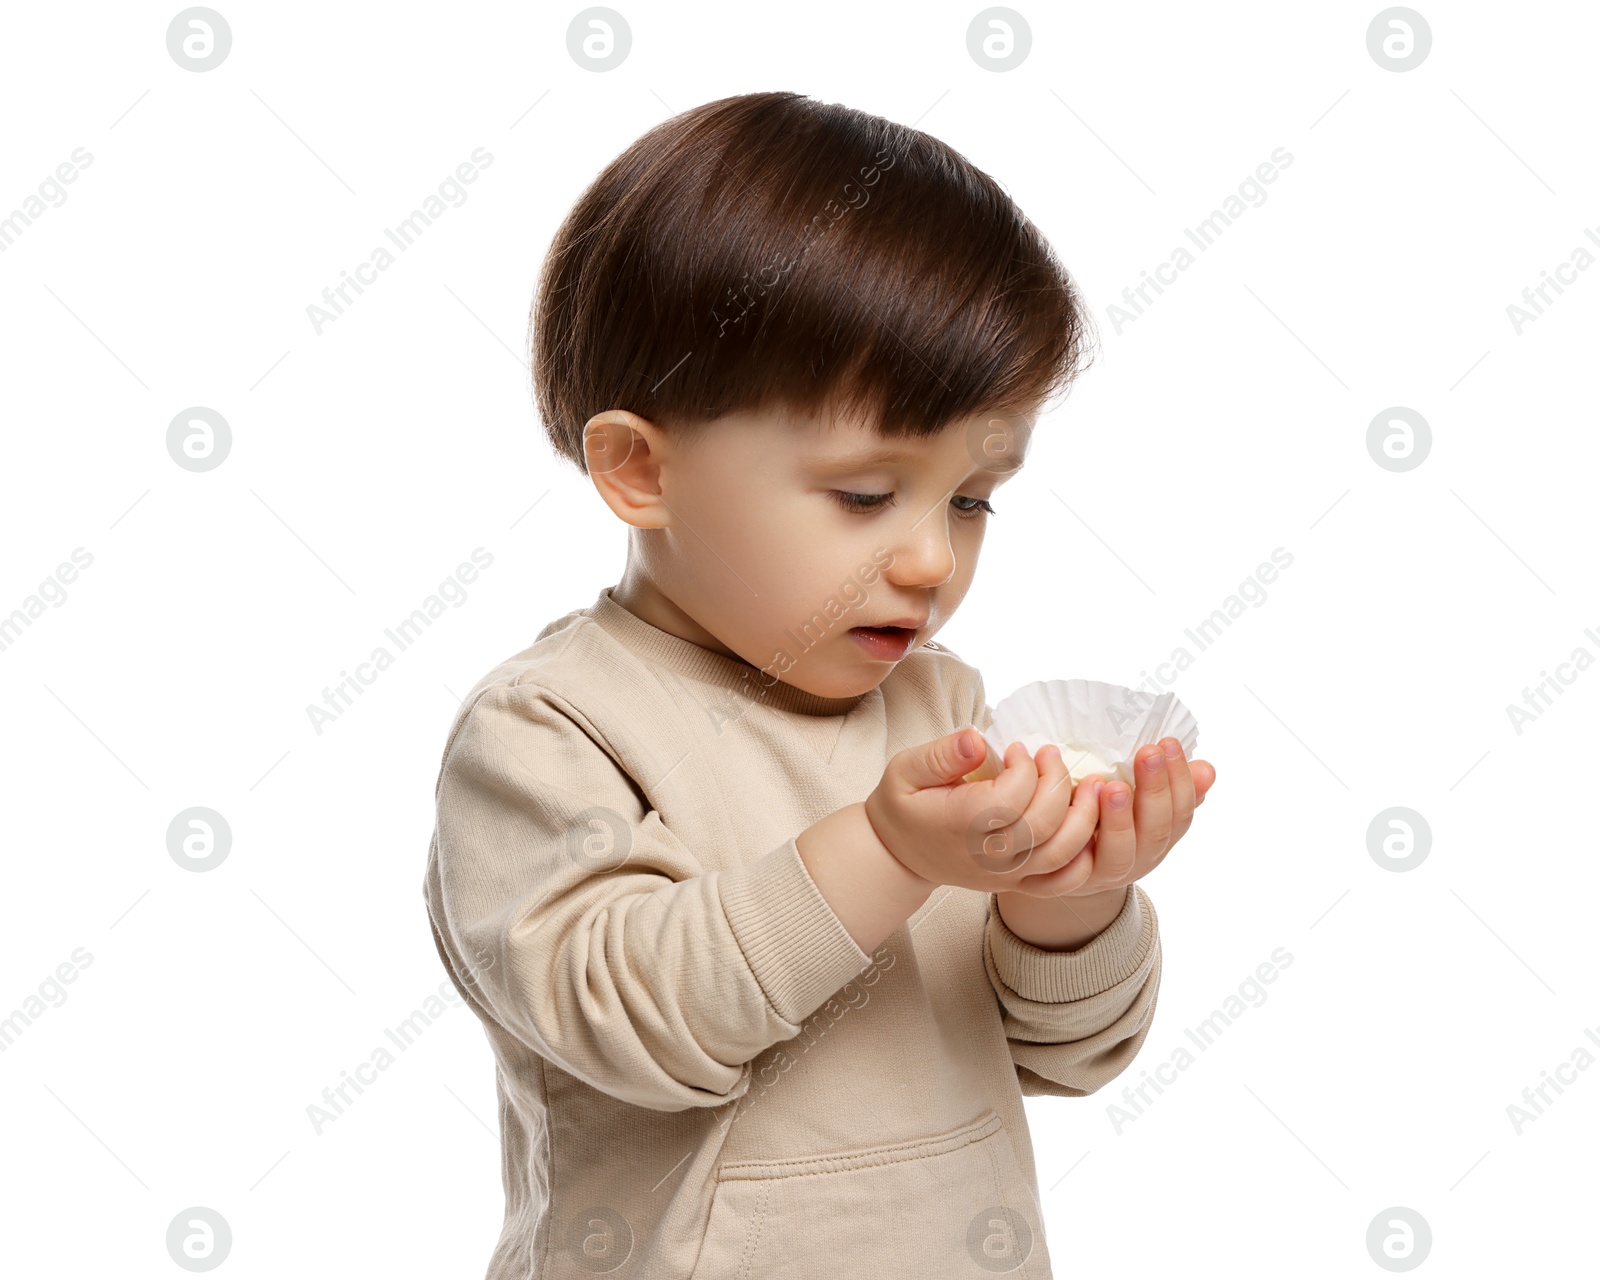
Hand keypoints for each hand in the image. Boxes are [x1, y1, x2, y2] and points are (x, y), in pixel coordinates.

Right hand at [863, 729, 1102, 893]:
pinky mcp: (1017, 883)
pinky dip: (1083, 858)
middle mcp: (986, 856)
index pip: (1011, 798)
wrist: (898, 855)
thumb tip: (977, 739)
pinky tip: (1087, 827)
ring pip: (1062, 853)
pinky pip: (1062, 881)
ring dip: (1085, 816)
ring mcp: (1005, 874)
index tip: (1017, 748)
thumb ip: (941, 754)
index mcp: (959, 825)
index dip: (1025, 768)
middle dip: (1058, 781)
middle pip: (1043, 824)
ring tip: (1089, 784)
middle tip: (1050, 754)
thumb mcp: (905, 769)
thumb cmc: (904, 805)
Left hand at [1002, 736, 1215, 898]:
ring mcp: (1107, 873)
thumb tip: (1207, 768)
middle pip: (1156, 831)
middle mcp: (1140, 860)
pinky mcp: (1072, 879)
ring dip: (1120, 819)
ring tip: (1113, 787)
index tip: (1169, 743)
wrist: (1060, 866)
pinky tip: (1077, 805)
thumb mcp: (1141, 804)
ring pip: (1120, 853)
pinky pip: (1078, 864)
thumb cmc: (1102, 819)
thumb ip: (1171, 788)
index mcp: (1160, 838)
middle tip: (1148, 753)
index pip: (1181, 812)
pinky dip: (1080, 837)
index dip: (1180, 780)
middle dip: (1154, 790)